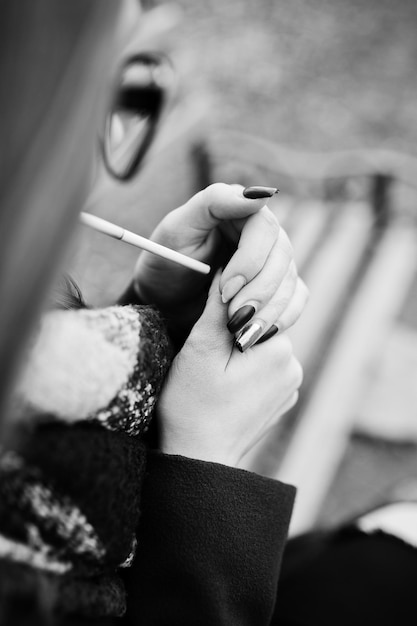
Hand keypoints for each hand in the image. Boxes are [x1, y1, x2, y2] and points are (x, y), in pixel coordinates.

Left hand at [131, 183, 307, 346]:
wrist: (163, 304)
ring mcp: (273, 262)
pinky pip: (296, 300)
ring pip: (291, 281)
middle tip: (232, 319)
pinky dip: (281, 319)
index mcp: (241, 212)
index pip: (265, 229)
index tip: (226, 289)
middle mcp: (262, 234)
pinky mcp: (278, 287)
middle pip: (282, 257)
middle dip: (259, 291)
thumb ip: (214, 202)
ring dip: (269, 310)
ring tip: (241, 334)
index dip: (250, 261)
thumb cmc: (165, 263)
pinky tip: (258, 334)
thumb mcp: (177, 229)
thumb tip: (260, 195)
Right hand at [156, 273, 303, 466]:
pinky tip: (225, 392)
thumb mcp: (199, 349)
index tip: (207, 340)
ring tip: (214, 380)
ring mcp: (290, 388)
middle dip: (234, 336)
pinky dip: (246, 374)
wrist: (197, 460)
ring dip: (239, 354)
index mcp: (280, 351)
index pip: (256, 309)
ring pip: (261, 349)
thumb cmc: (192, 404)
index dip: (227, 317)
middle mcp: (294, 368)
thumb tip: (227, 268)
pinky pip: (265, 372)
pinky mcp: (281, 403)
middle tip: (206, 363)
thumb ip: (217, 306)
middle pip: (260, 328)